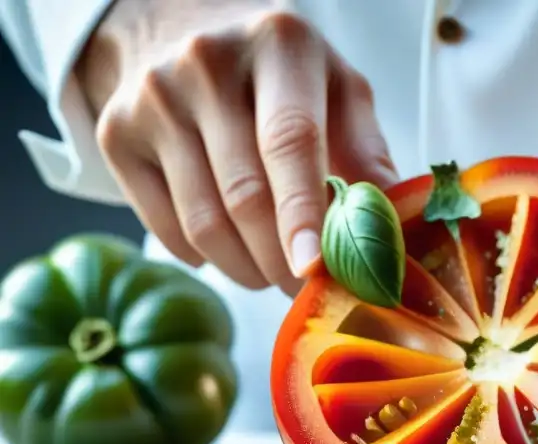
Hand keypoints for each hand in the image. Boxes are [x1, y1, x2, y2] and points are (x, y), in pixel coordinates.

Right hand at [77, 1, 397, 294]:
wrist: (178, 30)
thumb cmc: (278, 73)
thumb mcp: (336, 89)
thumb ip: (368, 154)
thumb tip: (391, 230)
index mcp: (279, 44)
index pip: (290, 141)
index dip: (302, 213)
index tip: (314, 270)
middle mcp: (207, 64)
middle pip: (246, 195)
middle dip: (282, 260)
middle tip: (306, 288)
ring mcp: (153, 99)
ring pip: (205, 223)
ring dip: (247, 269)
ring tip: (272, 273)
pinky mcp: (115, 134)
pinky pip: (166, 229)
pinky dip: (205, 258)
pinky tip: (229, 249)